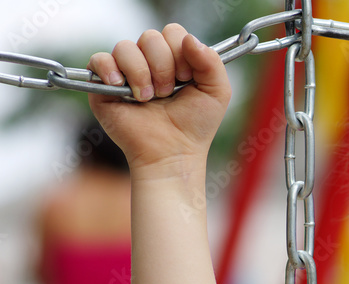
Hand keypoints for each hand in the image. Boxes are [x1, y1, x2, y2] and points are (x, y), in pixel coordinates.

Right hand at [87, 24, 230, 171]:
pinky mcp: (103, 85)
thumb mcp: (216, 92)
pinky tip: (122, 89)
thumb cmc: (194, 126)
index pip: (173, 33)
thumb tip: (189, 38)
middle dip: (163, 66)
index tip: (186, 78)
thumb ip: (212, 61)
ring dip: (142, 74)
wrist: (172, 153)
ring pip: (125, 46)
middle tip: (167, 93)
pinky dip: (110, 70)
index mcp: (175, 59)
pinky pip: (99, 59)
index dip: (180, 52)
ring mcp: (125, 72)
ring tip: (149, 99)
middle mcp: (149, 62)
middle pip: (150, 37)